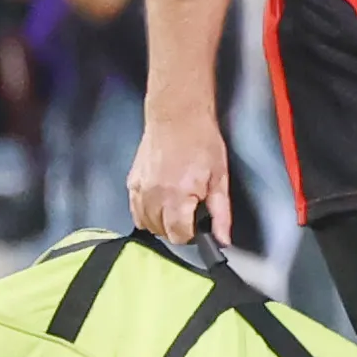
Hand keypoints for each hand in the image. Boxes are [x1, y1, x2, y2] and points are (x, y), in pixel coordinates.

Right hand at [128, 104, 230, 245]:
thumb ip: (221, 214)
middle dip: (176, 228)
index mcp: (178, 197)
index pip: (178, 236)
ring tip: (175, 207)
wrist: (177, 116)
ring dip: (160, 222)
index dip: (191, 234)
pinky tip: (159, 203)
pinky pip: (134, 211)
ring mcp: (140, 189)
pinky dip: (146, 213)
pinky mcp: (132, 182)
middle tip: (189, 212)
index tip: (198, 225)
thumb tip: (224, 240)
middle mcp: (154, 196)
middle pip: (161, 232)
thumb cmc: (202, 142)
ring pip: (145, 224)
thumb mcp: (220, 179)